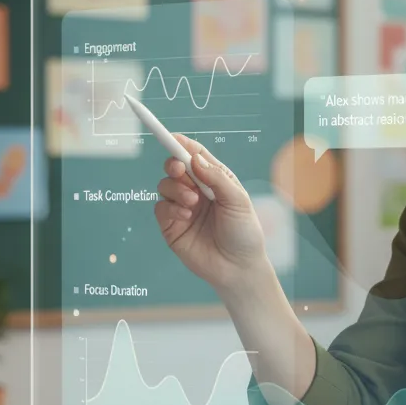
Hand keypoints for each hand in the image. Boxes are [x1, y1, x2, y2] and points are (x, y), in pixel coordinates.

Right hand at [154, 134, 268, 292]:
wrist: (238, 268)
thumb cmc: (244, 233)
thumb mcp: (238, 201)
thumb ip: (217, 178)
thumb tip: (195, 158)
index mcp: (216, 181)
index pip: (196, 156)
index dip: (183, 145)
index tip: (172, 136)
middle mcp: (198, 191)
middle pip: (176, 167)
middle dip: (175, 164)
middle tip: (180, 170)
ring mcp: (183, 207)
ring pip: (165, 185)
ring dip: (176, 189)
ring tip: (193, 202)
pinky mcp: (171, 225)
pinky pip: (161, 207)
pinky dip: (171, 207)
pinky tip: (186, 215)